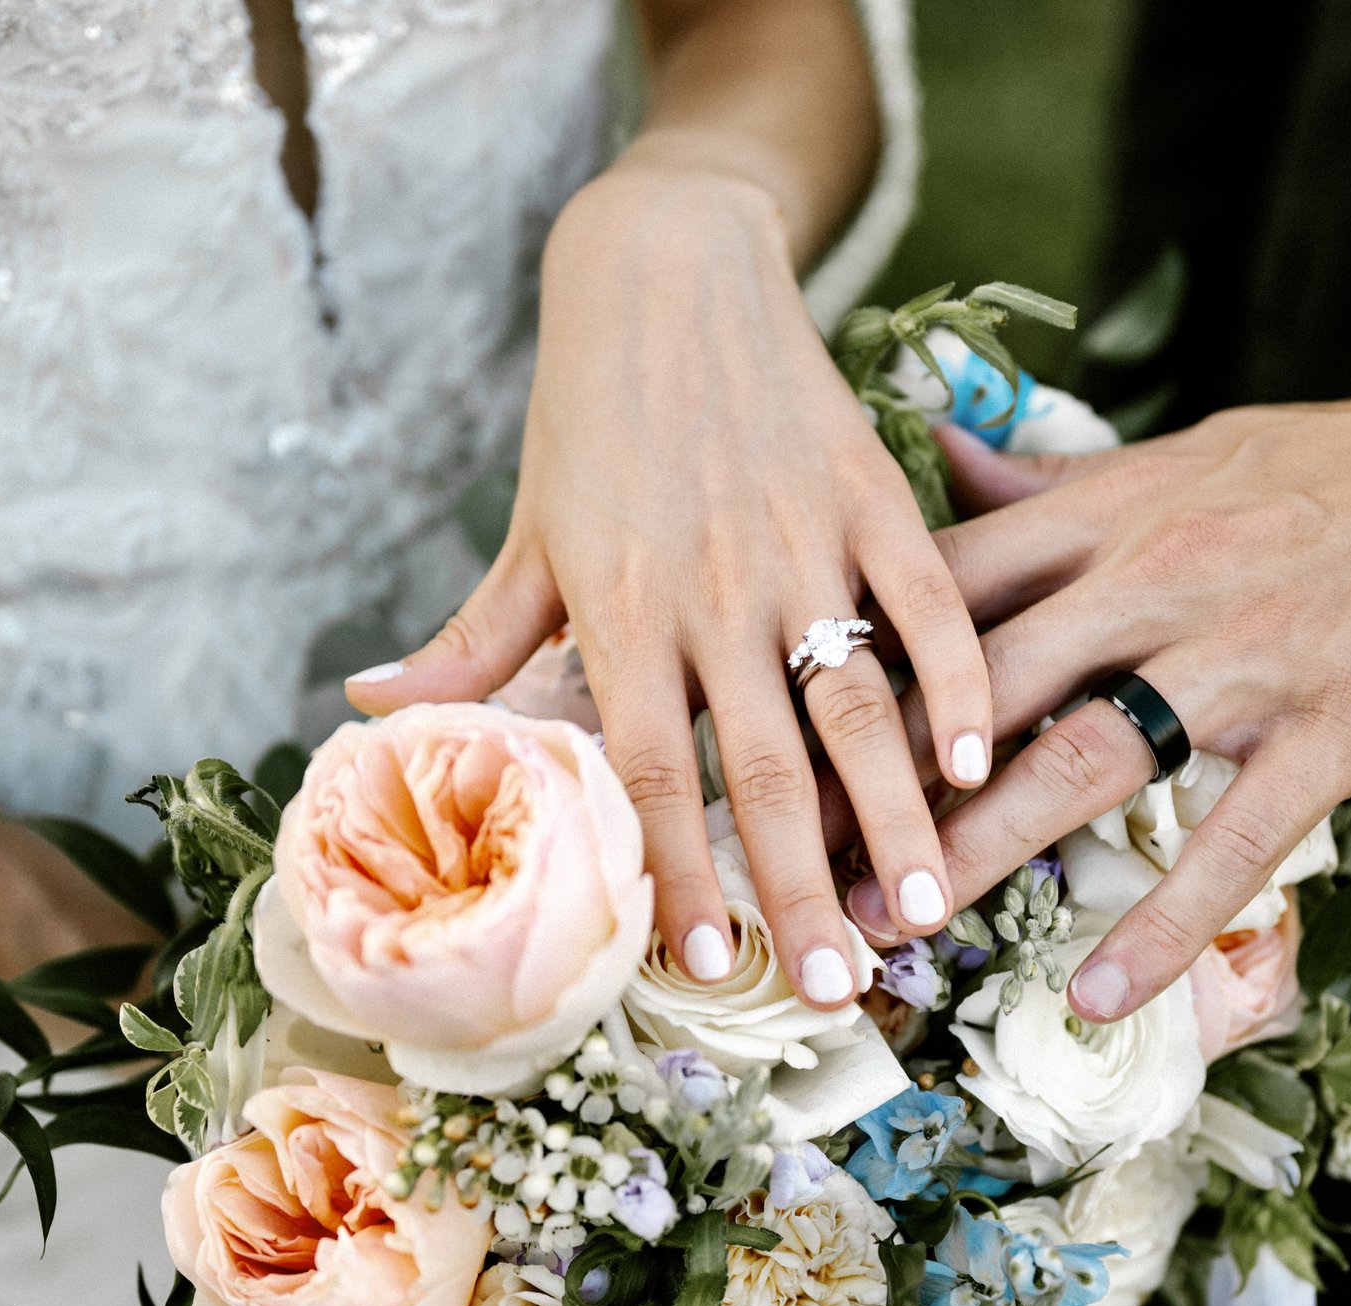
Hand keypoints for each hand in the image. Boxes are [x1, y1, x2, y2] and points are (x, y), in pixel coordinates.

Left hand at [346, 164, 990, 1007]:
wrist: (667, 270)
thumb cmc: (589, 417)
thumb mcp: (526, 531)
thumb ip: (471, 639)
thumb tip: (368, 710)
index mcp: (621, 611)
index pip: (653, 772)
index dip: (685, 875)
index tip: (713, 968)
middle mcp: (714, 591)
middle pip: (767, 766)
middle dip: (805, 887)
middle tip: (844, 990)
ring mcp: (802, 543)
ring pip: (858, 702)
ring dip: (899, 813)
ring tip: (928, 908)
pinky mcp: (869, 495)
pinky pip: (926, 603)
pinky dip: (957, 681)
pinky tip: (983, 761)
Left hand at [847, 386, 1350, 1020]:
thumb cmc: (1343, 466)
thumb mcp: (1185, 449)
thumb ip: (1058, 482)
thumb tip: (945, 455)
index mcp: (1111, 515)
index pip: (944, 592)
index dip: (850, 669)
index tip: (778, 738)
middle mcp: (1154, 581)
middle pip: (981, 690)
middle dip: (879, 783)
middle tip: (800, 868)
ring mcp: (1241, 657)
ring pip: (1079, 763)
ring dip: (982, 855)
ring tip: (903, 934)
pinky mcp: (1331, 727)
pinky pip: (1231, 838)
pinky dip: (1165, 923)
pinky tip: (1101, 992)